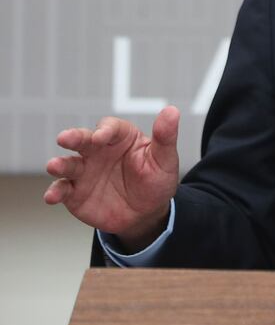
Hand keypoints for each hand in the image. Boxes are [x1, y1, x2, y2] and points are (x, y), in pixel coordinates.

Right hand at [44, 106, 179, 250]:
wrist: (146, 213)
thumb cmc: (156, 180)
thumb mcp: (165, 159)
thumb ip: (165, 137)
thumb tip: (172, 110)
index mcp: (121, 138)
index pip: (111, 128)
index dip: (106, 130)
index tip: (102, 137)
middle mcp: (99, 151)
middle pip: (83, 140)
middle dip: (73, 137)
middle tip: (65, 138)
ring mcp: (85, 171)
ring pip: (69, 163)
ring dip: (60, 164)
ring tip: (54, 166)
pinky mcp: (75, 192)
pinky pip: (63, 189)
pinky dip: (56, 191)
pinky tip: (52, 196)